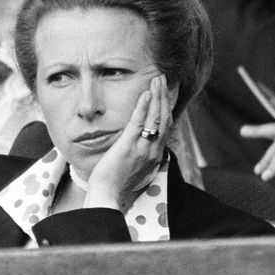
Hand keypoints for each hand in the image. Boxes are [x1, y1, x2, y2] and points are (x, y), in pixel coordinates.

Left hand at [84, 75, 170, 210]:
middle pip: (164, 118)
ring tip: (157, 80)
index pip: (165, 126)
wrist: (108, 196)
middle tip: (162, 79)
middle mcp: (153, 151)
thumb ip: (141, 152)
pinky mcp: (128, 146)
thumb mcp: (135, 166)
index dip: (166, 107)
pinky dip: (143, 107)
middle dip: (164, 96)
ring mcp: (142, 148)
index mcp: (155, 155)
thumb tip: (141, 140)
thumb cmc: (117, 183)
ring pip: (155, 118)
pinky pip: (138, 123)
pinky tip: (145, 94)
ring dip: (157, 96)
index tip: (164, 92)